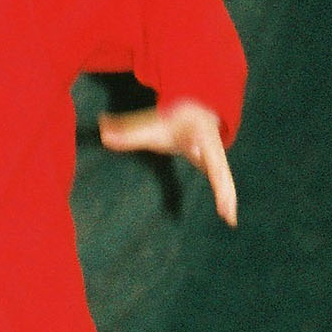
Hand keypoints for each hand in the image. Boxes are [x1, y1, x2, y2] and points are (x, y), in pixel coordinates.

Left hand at [98, 99, 237, 226]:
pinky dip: (226, 201)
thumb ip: (127, 130)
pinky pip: (224, 186)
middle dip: (222, 183)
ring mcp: (217, 160)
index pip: (200, 145)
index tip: (200, 157)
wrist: (195, 112)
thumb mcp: (152, 124)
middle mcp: (212, 148)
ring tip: (229, 219)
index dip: (201, 152)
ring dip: (227, 198)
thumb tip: (102, 129)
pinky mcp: (217, 170)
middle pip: (219, 167)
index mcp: (199, 134)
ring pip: (226, 180)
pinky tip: (229, 220)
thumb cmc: (172, 120)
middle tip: (224, 205)